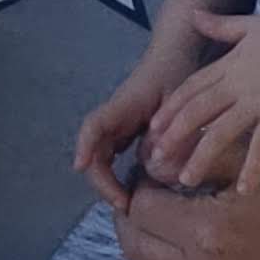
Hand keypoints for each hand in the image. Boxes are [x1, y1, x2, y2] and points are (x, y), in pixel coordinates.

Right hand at [74, 32, 205, 195]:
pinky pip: (111, 156)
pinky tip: (132, 191)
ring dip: (108, 181)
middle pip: (93, 151)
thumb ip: (169, 129)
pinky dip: (116, 175)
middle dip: (102, 181)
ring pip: (100, 157)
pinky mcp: (123, 131)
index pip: (94, 126)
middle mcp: (114, 117)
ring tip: (128, 203)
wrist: (174, 54)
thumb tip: (154, 164)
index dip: (84, 146)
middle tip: (125, 205)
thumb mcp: (179, 99)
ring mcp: (116, 125)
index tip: (80, 167)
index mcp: (124, 105)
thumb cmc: (175, 71)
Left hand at [140, 7, 259, 193]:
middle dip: (173, 136)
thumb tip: (192, 14)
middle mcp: (236, 84)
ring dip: (201, 157)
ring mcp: (257, 100)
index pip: (191, 89)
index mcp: (229, 64)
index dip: (170, 109)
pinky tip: (244, 189)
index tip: (152, 128)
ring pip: (220, 132)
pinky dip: (252, 168)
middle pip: (196, 112)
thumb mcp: (249, 24)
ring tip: (186, 180)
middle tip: (155, 160)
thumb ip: (219, 25)